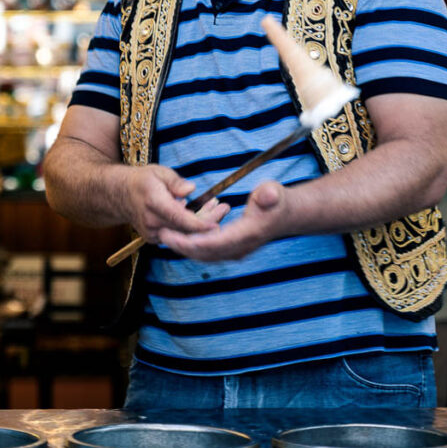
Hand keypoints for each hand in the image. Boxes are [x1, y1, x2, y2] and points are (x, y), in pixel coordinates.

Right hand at [124, 164, 228, 243]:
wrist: (120, 195)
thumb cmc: (143, 180)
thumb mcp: (159, 172)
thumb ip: (175, 182)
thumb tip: (191, 189)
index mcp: (153, 203)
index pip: (179, 218)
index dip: (199, 224)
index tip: (216, 225)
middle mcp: (152, 222)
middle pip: (185, 229)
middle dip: (208, 221)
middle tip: (224, 207)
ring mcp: (153, 233)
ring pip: (184, 234)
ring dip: (202, 223)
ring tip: (217, 208)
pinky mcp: (156, 239)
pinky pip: (179, 235)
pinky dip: (192, 227)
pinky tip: (203, 214)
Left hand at [159, 181, 288, 260]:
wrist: (286, 215)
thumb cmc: (278, 201)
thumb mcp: (275, 192)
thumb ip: (270, 194)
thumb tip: (268, 195)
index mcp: (247, 235)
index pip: (214, 243)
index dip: (191, 240)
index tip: (172, 233)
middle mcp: (239, 248)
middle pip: (205, 253)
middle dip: (181, 245)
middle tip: (161, 233)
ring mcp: (235, 251)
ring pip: (204, 255)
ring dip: (184, 247)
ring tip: (165, 234)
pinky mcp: (231, 249)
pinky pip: (207, 251)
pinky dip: (192, 245)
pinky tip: (178, 235)